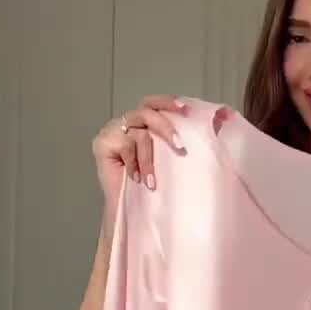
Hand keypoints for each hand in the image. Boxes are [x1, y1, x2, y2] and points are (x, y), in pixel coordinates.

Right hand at [92, 95, 186, 209]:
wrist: (128, 207)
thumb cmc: (148, 185)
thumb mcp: (166, 158)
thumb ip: (174, 140)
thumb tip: (208, 125)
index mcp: (142, 122)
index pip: (153, 103)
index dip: (167, 102)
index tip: (184, 109)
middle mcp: (127, 122)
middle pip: (147, 112)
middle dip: (165, 127)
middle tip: (180, 145)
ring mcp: (113, 130)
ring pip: (139, 134)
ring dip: (148, 159)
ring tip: (151, 181)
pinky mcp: (102, 142)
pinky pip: (126, 145)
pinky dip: (134, 163)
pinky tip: (134, 178)